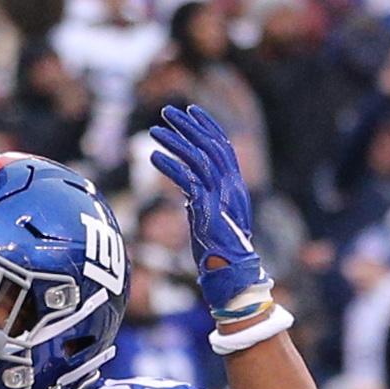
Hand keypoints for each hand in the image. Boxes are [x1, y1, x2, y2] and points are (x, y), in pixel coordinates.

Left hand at [145, 102, 269, 319]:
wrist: (231, 277)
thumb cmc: (219, 252)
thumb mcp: (211, 218)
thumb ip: (203, 199)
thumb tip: (187, 189)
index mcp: (235, 187)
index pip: (224, 146)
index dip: (207, 126)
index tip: (191, 111)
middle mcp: (231, 187)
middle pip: (211, 145)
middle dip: (189, 126)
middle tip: (167, 111)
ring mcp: (221, 198)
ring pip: (197, 159)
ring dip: (175, 142)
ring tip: (154, 131)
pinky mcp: (207, 210)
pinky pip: (187, 181)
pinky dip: (170, 167)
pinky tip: (153, 158)